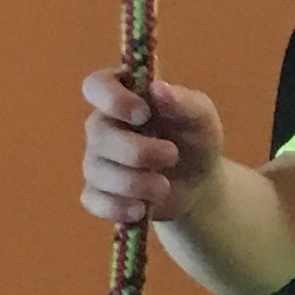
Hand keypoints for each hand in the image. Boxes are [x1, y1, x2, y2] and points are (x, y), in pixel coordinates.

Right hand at [80, 67, 222, 227]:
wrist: (199, 182)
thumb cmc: (195, 138)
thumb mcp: (201, 117)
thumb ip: (182, 102)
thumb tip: (157, 88)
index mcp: (124, 95)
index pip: (96, 86)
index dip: (112, 99)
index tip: (143, 114)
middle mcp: (103, 125)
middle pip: (98, 133)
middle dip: (137, 151)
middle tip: (171, 155)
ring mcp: (97, 159)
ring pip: (97, 170)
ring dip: (135, 182)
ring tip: (164, 187)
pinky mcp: (99, 192)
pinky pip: (93, 200)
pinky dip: (117, 207)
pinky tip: (141, 209)